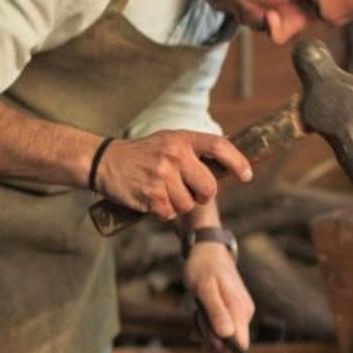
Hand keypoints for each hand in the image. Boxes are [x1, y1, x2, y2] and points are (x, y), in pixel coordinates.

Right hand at [95, 131, 251, 220]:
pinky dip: (163, 211)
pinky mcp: (151, 196)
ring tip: (162, 191)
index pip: (219, 146)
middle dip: (202, 196)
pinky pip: (170, 213)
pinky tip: (151, 198)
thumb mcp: (168, 142)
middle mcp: (174, 155)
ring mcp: (163, 176)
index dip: (237, 161)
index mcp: (181, 139)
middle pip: (209, 188)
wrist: (104, 161)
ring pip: (188, 205)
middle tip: (189, 191)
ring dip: (178, 204)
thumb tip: (226, 169)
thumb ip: (193, 152)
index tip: (247, 175)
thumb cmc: (142, 154)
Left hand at [184, 242, 253, 350]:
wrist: (208, 249)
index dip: (223, 347)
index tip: (206, 334)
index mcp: (240, 310)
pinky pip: (222, 325)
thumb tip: (227, 336)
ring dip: (208, 328)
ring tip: (199, 309)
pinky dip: (209, 322)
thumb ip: (216, 312)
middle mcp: (244, 313)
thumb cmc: (204, 267)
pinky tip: (202, 309)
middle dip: (211, 337)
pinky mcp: (233, 309)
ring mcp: (240, 311)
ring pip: (224, 334)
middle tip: (198, 316)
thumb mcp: (205, 289)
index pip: (241, 345)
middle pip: (230, 342)